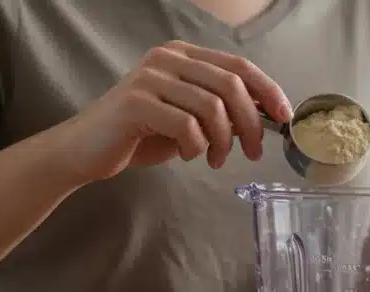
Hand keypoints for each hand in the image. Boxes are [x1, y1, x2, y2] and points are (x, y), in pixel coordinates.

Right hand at [51, 40, 292, 182]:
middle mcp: (167, 59)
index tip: (283, 118)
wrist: (86, 150)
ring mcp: (150, 78)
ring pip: (211, 107)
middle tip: (251, 152)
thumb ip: (220, 111)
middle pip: (230, 85)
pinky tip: (188, 155)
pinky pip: (186, 126)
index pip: (239, 65)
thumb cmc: (139, 135)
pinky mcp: (136, 103)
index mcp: (183, 55)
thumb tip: (264, 116)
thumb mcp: (187, 118)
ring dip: (223, 142)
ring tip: (214, 160)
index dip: (267, 90)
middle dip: (250, 124)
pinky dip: (196, 147)